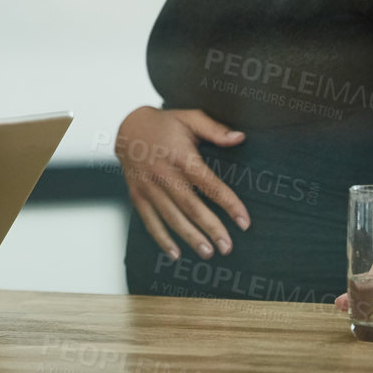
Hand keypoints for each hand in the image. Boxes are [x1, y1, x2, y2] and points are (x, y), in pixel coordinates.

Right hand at [114, 105, 249, 260]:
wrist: (127, 129)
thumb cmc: (166, 124)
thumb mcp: (190, 118)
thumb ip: (215, 129)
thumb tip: (240, 138)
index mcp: (180, 155)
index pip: (208, 183)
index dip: (228, 203)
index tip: (244, 222)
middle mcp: (162, 173)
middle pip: (190, 205)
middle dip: (211, 228)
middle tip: (228, 247)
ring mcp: (147, 186)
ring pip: (171, 216)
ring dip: (190, 237)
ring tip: (208, 253)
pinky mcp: (137, 194)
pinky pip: (149, 220)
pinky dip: (161, 238)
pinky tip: (175, 254)